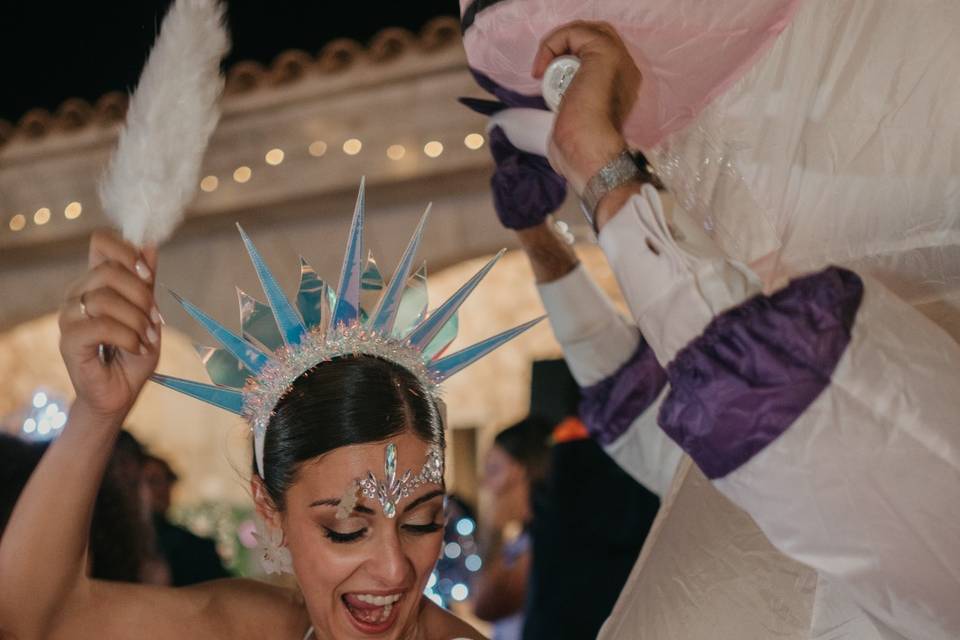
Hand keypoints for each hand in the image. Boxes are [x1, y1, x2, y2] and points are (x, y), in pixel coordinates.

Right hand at [59, 230, 160, 422]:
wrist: (121, 392)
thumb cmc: (133, 352)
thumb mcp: (148, 313)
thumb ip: (146, 281)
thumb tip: (149, 244)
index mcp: (96, 282)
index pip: (101, 243)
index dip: (127, 252)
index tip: (148, 274)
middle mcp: (78, 294)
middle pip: (109, 271)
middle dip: (141, 295)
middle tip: (154, 319)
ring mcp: (69, 316)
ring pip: (105, 298)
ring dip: (137, 320)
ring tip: (146, 339)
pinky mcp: (69, 340)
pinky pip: (100, 325)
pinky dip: (127, 336)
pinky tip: (135, 348)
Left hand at [532, 21, 641, 194]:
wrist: (590, 153)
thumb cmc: (582, 149)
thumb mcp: (578, 122)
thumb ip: (576, 108)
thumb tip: (560, 114)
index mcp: (622, 86)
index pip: (600, 56)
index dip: (572, 58)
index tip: (549, 79)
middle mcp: (626, 69)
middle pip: (596, 36)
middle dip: (566, 45)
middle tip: (545, 67)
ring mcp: (618, 59)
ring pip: (584, 31)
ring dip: (557, 44)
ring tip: (542, 69)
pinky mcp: (604, 53)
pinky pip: (574, 32)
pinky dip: (552, 44)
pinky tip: (541, 69)